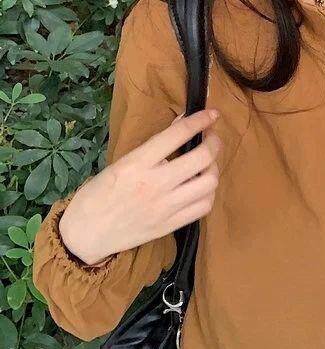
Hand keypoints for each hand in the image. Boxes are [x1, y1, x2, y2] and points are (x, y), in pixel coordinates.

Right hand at [58, 109, 221, 265]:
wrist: (85, 234)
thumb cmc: (97, 194)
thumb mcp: (120, 163)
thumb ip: (152, 148)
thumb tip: (181, 127)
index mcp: (137, 164)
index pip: (177, 135)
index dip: (200, 120)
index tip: (212, 114)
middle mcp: (155, 184)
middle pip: (202, 158)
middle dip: (214, 142)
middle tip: (211, 138)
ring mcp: (165, 207)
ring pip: (209, 183)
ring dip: (214, 168)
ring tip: (207, 164)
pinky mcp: (170, 226)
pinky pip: (204, 207)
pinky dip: (209, 193)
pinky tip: (202, 187)